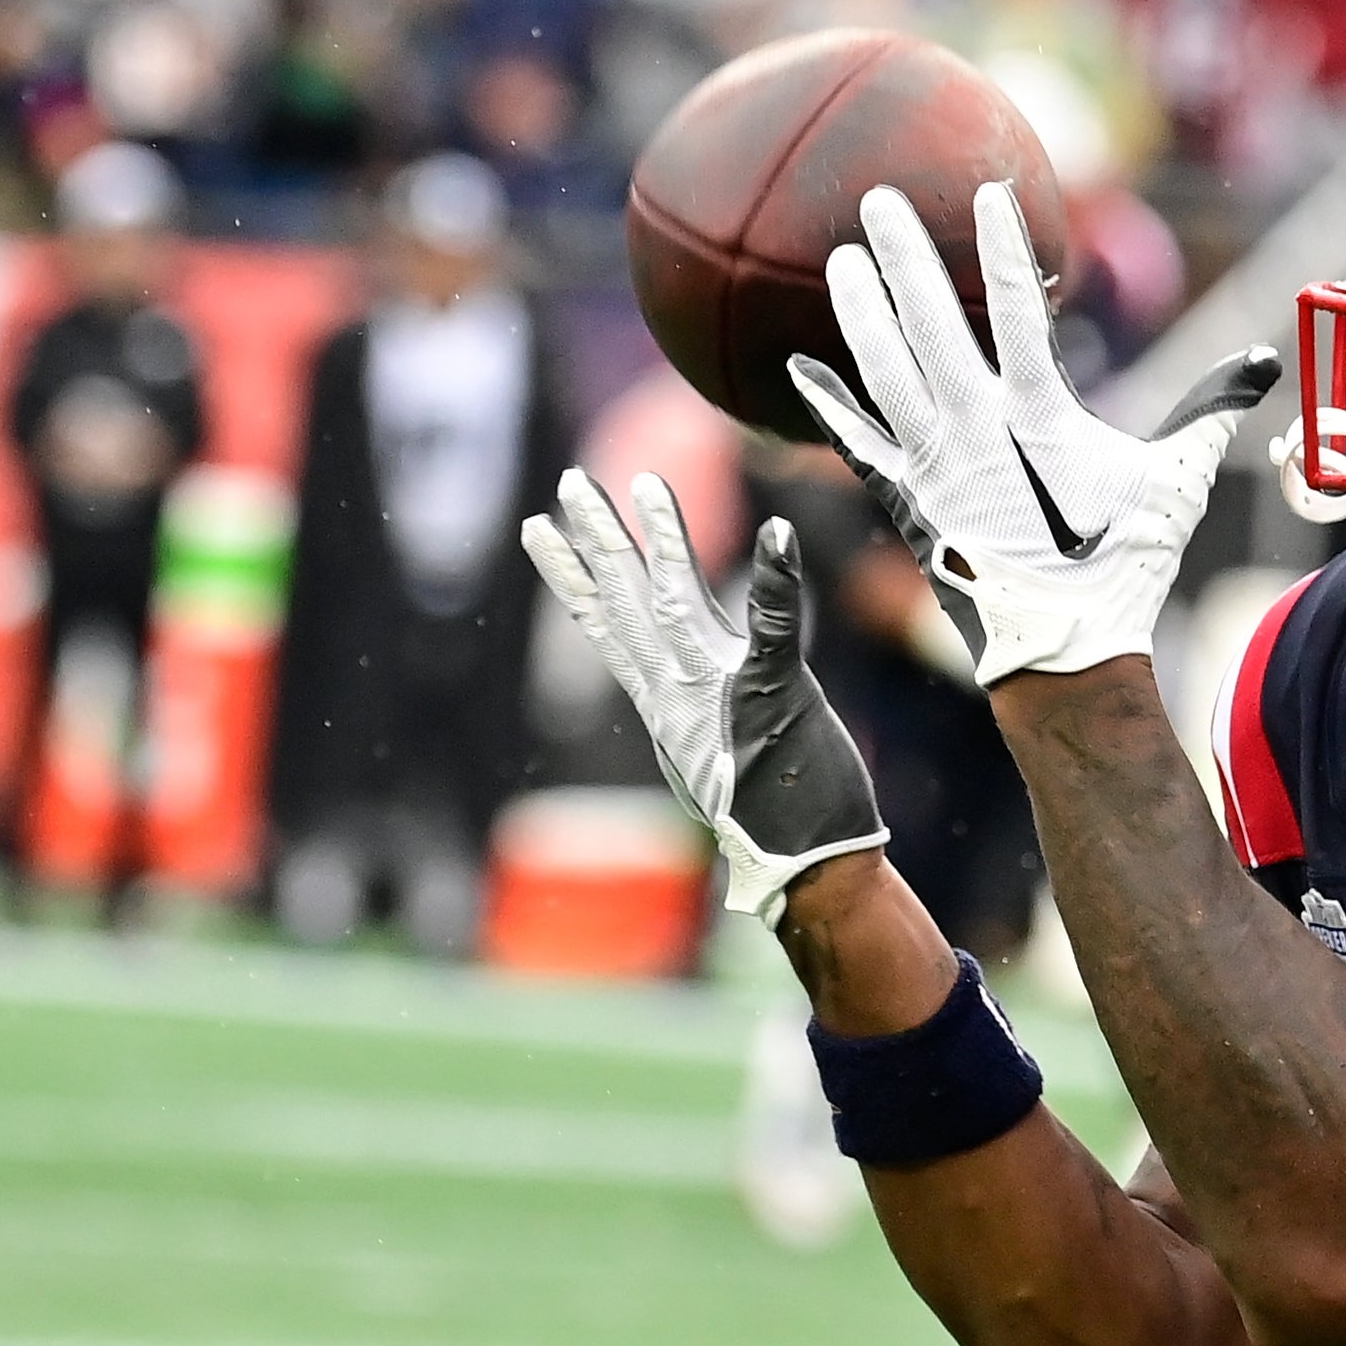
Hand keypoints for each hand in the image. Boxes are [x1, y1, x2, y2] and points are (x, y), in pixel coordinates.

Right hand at [522, 471, 888, 924]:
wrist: (805, 864)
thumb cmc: (768, 814)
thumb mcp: (710, 762)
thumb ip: (691, 721)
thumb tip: (671, 706)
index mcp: (667, 701)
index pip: (609, 626)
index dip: (574, 577)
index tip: (540, 530)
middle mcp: (682, 689)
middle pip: (628, 600)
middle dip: (599, 539)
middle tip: (569, 482)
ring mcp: (723, 689)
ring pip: (678, 600)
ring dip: (663, 539)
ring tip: (645, 481)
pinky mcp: (777, 693)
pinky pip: (774, 626)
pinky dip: (775, 579)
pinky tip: (776, 532)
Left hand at [794, 182, 1281, 684]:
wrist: (1064, 651)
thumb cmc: (1123, 563)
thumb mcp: (1176, 481)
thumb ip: (1210, 412)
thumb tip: (1263, 363)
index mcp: (1039, 414)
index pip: (1016, 308)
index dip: (1003, 246)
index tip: (986, 192)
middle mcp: (975, 430)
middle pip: (929, 323)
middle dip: (903, 256)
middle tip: (875, 199)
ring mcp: (934, 467)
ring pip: (884, 372)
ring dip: (858, 312)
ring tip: (838, 260)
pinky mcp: (908, 503)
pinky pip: (856, 446)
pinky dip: (828, 406)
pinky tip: (797, 369)